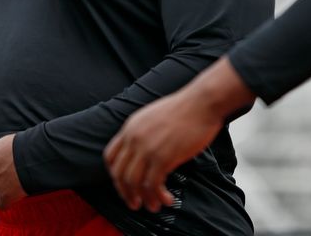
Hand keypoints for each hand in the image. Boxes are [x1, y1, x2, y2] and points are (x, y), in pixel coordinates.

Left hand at [104, 90, 220, 211]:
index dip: (115, 175)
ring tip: (153, 207)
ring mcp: (147, 148)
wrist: (200, 104)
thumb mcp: (152, 117)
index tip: (124, 185)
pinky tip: (167, 199)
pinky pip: (153, 185)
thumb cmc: (183, 110)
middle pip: (120, 173)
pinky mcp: (163, 157)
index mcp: (130, 128)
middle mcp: (134, 139)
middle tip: (135, 203)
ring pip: (134, 182)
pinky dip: (158, 196)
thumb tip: (143, 152)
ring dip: (143, 199)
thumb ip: (142, 133)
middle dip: (126, 193)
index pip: (110, 157)